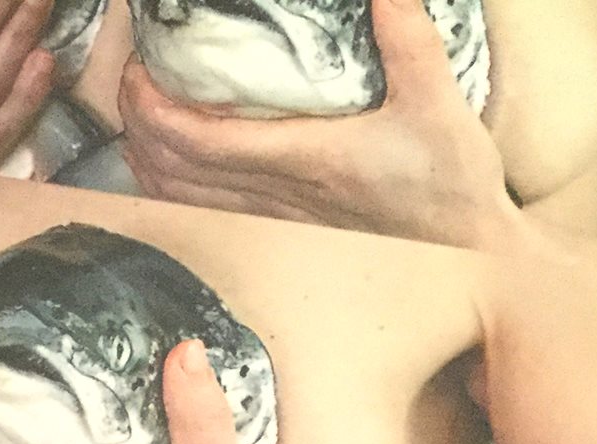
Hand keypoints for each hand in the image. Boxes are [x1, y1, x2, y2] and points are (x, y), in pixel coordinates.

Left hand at [120, 0, 519, 249]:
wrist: (468, 255)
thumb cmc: (453, 185)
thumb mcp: (438, 100)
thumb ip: (407, 35)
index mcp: (306, 161)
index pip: (204, 141)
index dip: (155, 109)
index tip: (139, 70)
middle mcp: (279, 198)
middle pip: (175, 170)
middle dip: (137, 122)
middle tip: (128, 76)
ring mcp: (274, 220)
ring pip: (182, 198)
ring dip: (146, 158)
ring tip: (136, 112)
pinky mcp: (280, 230)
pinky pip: (202, 212)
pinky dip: (168, 185)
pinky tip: (162, 163)